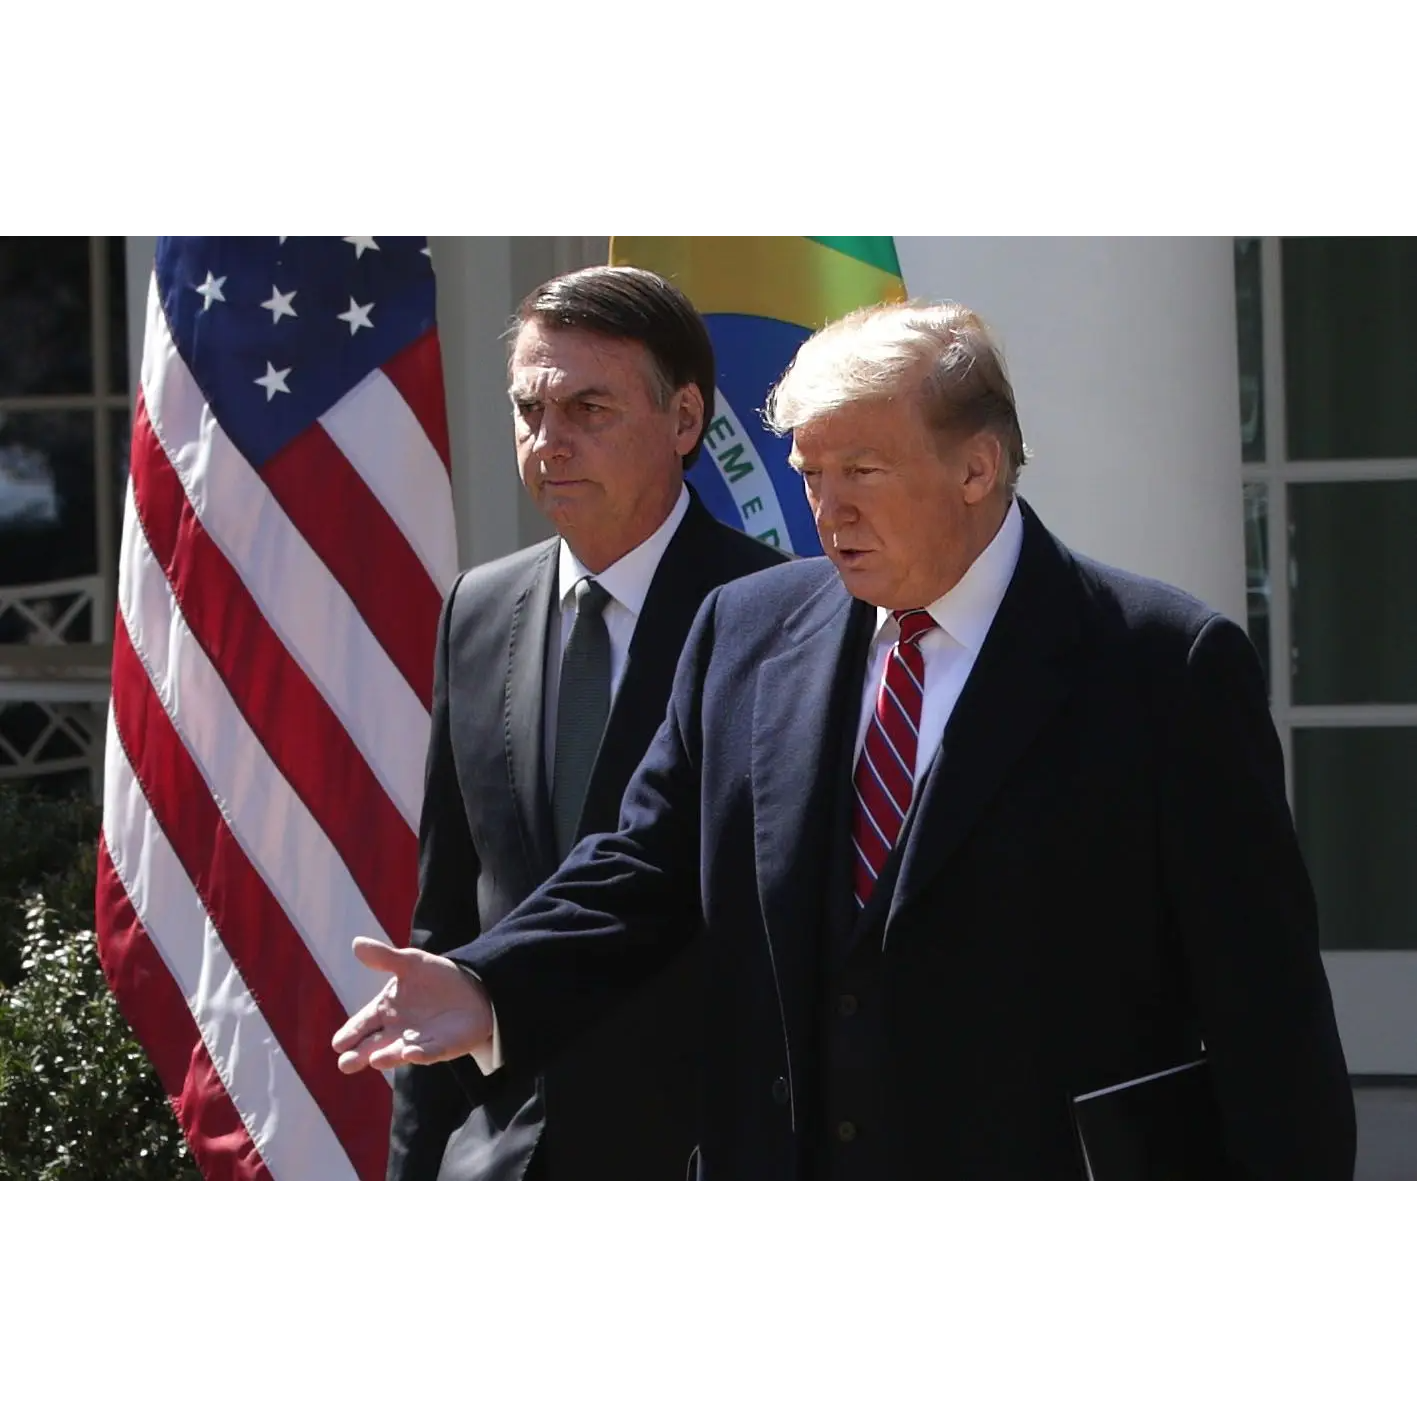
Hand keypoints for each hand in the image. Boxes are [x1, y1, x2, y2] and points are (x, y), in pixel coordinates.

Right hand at [332, 937, 493, 1073]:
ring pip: (398, 1052)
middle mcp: (396, 1032)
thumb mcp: (410, 963)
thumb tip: (356, 943)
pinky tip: (411, 1054)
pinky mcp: (442, 1047)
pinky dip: (421, 1054)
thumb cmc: (434, 978)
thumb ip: (384, 957)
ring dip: (388, 1057)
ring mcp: (418, 1042)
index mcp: (384, 1011)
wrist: (472, 988)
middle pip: (372, 1046)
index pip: (361, 1024)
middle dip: (359, 1055)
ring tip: (375, 1060)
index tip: (338, 1043)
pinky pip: (430, 1052)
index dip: (349, 1034)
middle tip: (345, 1063)